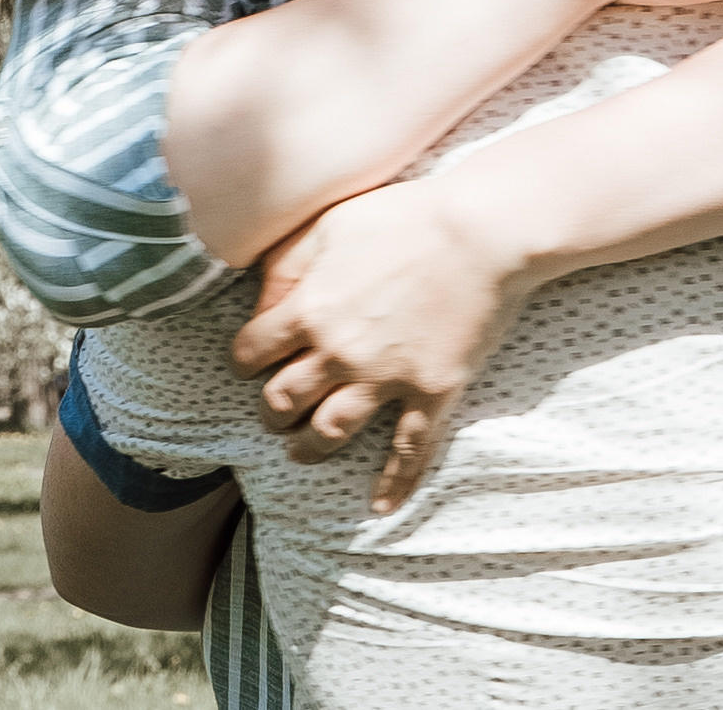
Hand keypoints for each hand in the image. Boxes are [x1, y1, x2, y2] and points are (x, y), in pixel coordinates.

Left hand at [230, 172, 521, 515]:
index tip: (249, 364)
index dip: (245, 361)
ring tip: (302, 454)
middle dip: (272, 413)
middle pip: (284, 401)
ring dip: (310, 449)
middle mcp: (340, 352)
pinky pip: (409, 451)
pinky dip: (393, 484)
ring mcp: (386, 378)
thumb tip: (261, 304)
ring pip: (331, 432)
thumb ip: (286, 263)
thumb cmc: (402, 216)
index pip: (252, 352)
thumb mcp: (328, 223)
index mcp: (310, 308)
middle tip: (275, 415)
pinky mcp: (431, 392)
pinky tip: (381, 506)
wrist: (478, 230)